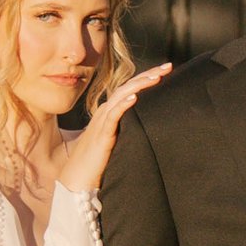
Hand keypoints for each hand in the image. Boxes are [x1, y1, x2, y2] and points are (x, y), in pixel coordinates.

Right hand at [53, 64, 171, 195]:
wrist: (77, 178)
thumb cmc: (97, 162)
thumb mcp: (116, 141)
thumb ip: (127, 131)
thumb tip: (148, 128)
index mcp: (109, 111)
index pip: (130, 88)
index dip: (147, 76)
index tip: (166, 69)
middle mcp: (105, 111)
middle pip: (128, 86)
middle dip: (148, 75)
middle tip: (168, 66)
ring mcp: (102, 121)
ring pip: (121, 96)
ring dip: (139, 85)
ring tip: (156, 77)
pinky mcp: (101, 135)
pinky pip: (113, 116)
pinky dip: (123, 105)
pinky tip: (135, 98)